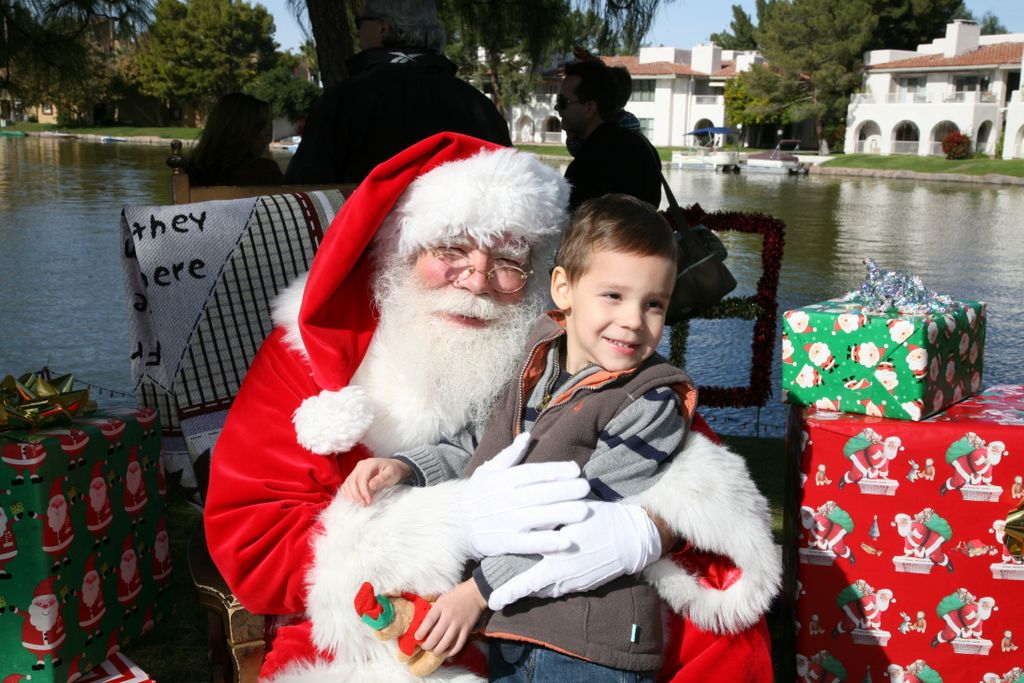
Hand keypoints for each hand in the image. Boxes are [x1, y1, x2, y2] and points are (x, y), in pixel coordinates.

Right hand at [340, 457, 411, 504]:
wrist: (392, 468)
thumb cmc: (392, 471)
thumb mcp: (391, 474)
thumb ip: (381, 479)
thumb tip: (371, 486)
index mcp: (370, 463)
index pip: (362, 478)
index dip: (363, 491)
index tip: (369, 501)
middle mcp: (360, 466)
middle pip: (352, 481)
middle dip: (356, 495)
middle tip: (364, 504)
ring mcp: (356, 470)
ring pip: (347, 483)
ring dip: (352, 495)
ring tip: (361, 503)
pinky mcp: (354, 476)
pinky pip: (346, 485)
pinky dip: (348, 493)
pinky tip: (355, 500)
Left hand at [415, 579, 485, 657]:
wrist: (475, 593)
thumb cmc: (456, 595)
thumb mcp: (442, 599)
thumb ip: (434, 611)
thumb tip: (424, 626)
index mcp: (441, 606)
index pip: (428, 621)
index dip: (421, 632)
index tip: (417, 638)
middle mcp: (449, 617)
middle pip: (436, 635)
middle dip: (428, 645)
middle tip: (424, 647)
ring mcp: (459, 624)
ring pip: (446, 643)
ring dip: (438, 650)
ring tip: (434, 651)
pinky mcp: (467, 630)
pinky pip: (458, 644)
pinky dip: (451, 651)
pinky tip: (446, 653)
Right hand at [461, 432, 590, 558]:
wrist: (453, 523)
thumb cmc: (476, 494)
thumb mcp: (489, 470)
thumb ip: (510, 455)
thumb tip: (527, 436)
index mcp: (503, 480)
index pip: (532, 473)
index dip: (555, 471)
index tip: (575, 469)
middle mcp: (505, 500)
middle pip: (539, 494)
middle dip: (565, 490)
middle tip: (586, 488)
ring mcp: (506, 522)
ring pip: (537, 517)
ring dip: (561, 514)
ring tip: (583, 511)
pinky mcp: (506, 543)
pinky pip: (529, 543)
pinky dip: (546, 542)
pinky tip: (566, 541)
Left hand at [487, 500, 661, 610]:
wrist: (632, 540)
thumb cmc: (600, 519)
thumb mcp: (572, 513)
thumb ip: (548, 517)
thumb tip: (526, 516)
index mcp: (557, 557)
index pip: (526, 577)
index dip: (508, 589)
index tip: (491, 597)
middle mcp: (563, 574)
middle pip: (532, 589)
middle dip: (512, 596)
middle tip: (494, 602)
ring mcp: (573, 582)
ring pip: (545, 590)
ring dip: (529, 590)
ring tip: (510, 590)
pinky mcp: (582, 585)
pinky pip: (559, 588)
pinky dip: (546, 587)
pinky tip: (539, 583)